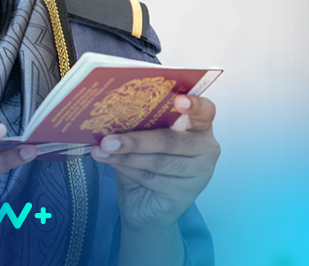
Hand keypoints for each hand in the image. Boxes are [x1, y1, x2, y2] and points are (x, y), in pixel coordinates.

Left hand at [91, 94, 219, 232]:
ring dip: (125, 156)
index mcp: (200, 127)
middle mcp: (206, 150)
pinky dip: (126, 168)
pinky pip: (152, 178)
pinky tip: (109, 161)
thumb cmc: (148, 165)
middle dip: (136, 140)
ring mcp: (198, 174)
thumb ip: (142, 126)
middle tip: (108, 139)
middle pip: (171, 140)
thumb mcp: (146, 139)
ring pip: (158, 161)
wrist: (146, 207)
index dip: (193, 105)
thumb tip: (114, 114)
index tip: (178, 100)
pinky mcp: (185, 195)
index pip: (205, 112)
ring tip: (103, 149)